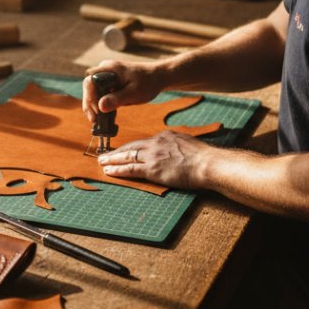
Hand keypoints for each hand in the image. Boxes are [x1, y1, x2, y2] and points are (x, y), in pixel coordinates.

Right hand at [80, 59, 168, 123]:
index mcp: (109, 68)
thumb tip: (100, 107)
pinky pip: (100, 93)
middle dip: (89, 104)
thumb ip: (118, 99)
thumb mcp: (135, 93)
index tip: (96, 112)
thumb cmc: (148, 82)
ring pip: (93, 91)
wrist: (158, 77)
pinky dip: (100, 104)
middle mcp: (105, 70)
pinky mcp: (109, 82)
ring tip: (96, 121)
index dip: (89, 97)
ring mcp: (106, 75)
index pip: (90, 82)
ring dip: (93, 105)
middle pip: (89, 87)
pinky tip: (102, 116)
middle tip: (94, 120)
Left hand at [96, 131, 210, 189]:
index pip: (143, 142)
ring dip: (112, 160)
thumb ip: (176, 145)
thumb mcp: (187, 143)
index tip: (124, 151)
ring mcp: (153, 156)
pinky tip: (109, 171)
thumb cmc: (203, 157)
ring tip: (102, 162)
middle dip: (117, 151)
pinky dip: (118, 170)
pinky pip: (130, 169)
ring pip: (127, 157)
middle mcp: (156, 143)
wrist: (206, 163)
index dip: (131, 147)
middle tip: (105, 154)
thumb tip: (173, 150)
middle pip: (131, 147)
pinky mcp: (152, 169)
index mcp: (164, 136)